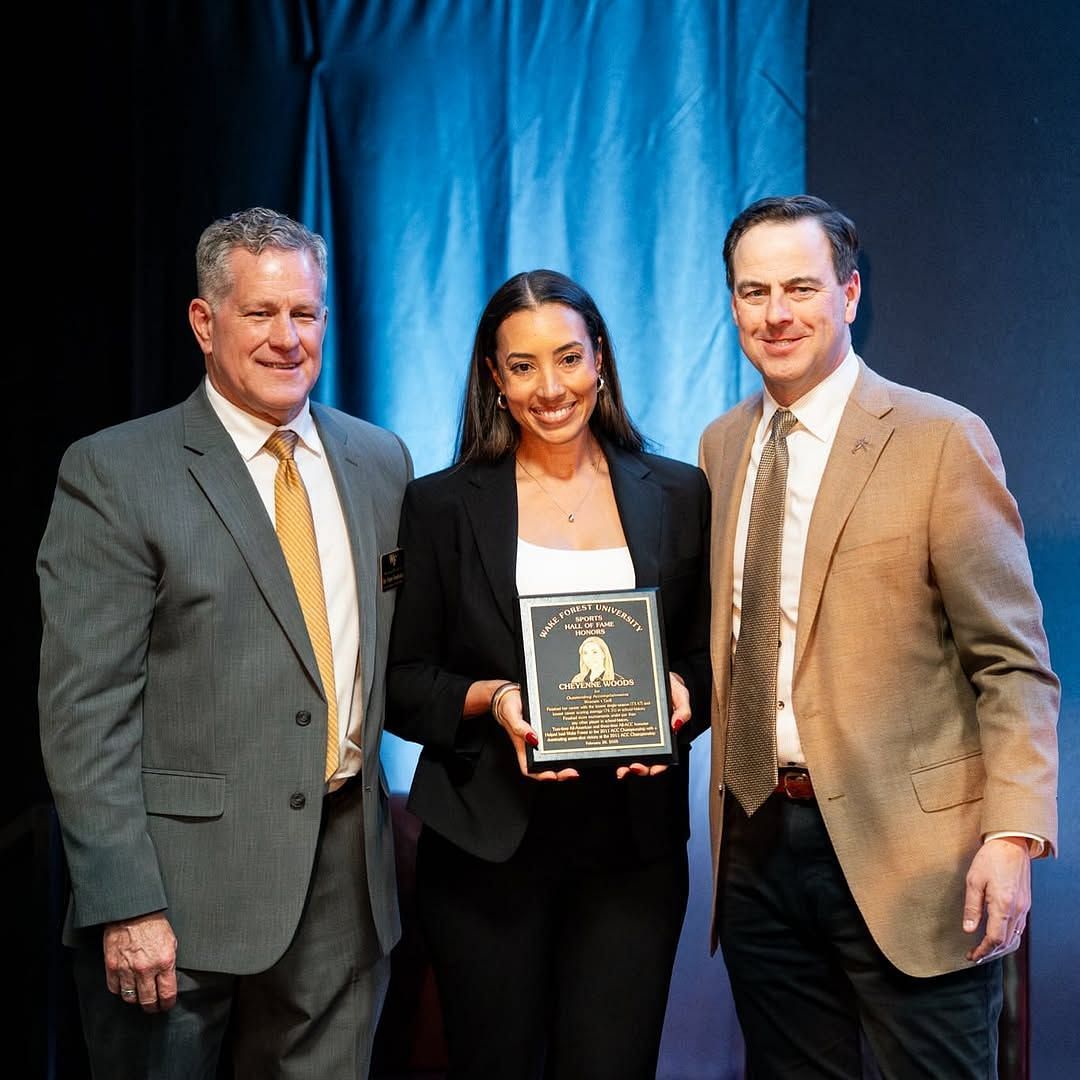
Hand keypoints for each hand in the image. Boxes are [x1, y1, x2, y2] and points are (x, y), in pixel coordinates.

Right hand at [104, 911, 177, 1011]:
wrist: (133, 912)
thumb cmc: (153, 925)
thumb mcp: (171, 942)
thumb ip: (170, 963)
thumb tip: (169, 980)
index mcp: (164, 962)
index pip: (167, 993)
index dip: (167, 1004)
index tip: (166, 1006)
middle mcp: (146, 969)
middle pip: (148, 1001)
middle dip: (152, 1007)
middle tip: (153, 1008)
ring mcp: (127, 969)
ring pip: (130, 998)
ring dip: (136, 1000)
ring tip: (140, 998)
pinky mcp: (112, 967)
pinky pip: (115, 989)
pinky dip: (121, 991)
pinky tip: (126, 987)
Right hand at [491, 682, 577, 781]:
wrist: (511, 694)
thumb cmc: (508, 706)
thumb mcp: (512, 714)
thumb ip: (519, 727)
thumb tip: (532, 738)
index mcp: (522, 747)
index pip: (529, 769)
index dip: (541, 775)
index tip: (553, 775)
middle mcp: (532, 746)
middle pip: (545, 767)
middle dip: (560, 773)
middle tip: (572, 772)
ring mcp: (541, 740)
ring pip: (552, 757)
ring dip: (564, 763)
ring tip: (576, 764)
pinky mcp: (547, 732)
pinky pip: (556, 744)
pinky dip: (566, 748)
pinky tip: (574, 747)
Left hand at [616, 672, 687, 779]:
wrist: (653, 673)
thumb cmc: (670, 686)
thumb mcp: (680, 694)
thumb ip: (683, 709)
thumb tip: (676, 725)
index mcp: (666, 733)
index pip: (665, 756)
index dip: (659, 766)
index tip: (653, 769)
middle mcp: (651, 736)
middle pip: (646, 759)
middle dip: (639, 768)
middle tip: (631, 768)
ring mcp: (635, 731)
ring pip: (631, 753)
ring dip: (624, 764)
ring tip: (620, 768)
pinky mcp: (623, 724)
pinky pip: (618, 738)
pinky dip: (614, 747)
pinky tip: (609, 749)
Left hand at [962, 836, 1031, 963]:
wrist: (1011, 844)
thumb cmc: (990, 859)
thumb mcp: (973, 881)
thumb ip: (972, 907)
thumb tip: (968, 929)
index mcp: (1003, 905)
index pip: (995, 939)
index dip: (983, 950)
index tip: (972, 955)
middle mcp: (1017, 910)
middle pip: (1006, 942)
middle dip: (991, 952)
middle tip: (975, 955)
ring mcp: (1024, 908)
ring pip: (1015, 937)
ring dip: (1000, 946)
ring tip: (985, 949)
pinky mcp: (1025, 903)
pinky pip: (1019, 927)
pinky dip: (1009, 936)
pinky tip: (998, 935)